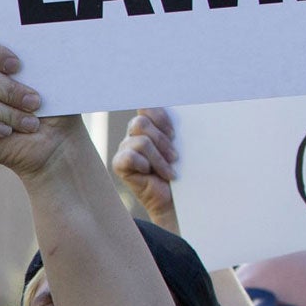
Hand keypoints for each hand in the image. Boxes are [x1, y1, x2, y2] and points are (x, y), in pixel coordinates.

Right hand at [0, 34, 81, 178]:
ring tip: (31, 124)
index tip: (17, 65)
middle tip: (35, 102)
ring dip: (10, 114)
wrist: (57, 140)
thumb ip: (37, 59)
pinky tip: (8, 132)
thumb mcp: (52, 78)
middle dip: (9, 91)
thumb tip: (32, 49)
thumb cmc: (55, 106)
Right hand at [113, 107, 180, 231]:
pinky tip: (151, 174)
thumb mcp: (182, 146)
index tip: (174, 134)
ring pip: (140, 141)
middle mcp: (134, 134)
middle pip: (141, 122)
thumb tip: (186, 106)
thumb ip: (175, 129)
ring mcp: (125, 149)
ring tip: (169, 171)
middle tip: (175, 156)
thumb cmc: (182, 172)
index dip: (159, 116)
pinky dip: (145, 164)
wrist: (176, 200)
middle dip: (162, 140)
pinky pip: (129, 157)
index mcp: (150, 125)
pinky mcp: (119, 165)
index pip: (146, 107)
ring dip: (159, 158)